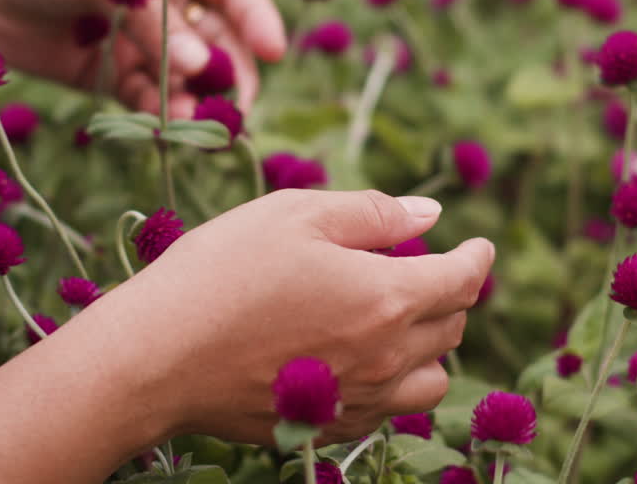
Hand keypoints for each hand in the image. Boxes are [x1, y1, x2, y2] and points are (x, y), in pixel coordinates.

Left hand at [0, 0, 285, 114]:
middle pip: (220, 41)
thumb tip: (200, 68)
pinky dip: (161, 115)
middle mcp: (166, 0)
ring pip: (187, 78)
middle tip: (234, 108)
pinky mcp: (111, 75)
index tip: (274, 52)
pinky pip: (149, 99)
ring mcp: (139, 40)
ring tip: (197, 125)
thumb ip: (152, 18)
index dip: (257, 18)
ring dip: (197, 101)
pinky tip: (166, 129)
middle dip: (230, 73)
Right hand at [107, 190, 494, 444]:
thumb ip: (374, 213)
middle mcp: (386, 357)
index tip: (478, 244)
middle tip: (422, 269)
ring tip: (396, 319)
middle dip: (450, 293)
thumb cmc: (223, 271)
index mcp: (388, 297)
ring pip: (431, 379)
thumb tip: (430, 213)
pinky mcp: (325, 425)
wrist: (158, 356)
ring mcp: (358, 399)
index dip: (477, 257)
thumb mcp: (296, 216)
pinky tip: (361, 359)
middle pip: (451, 327)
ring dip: (428, 346)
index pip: (463, 278)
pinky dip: (393, 382)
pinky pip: (388, 409)